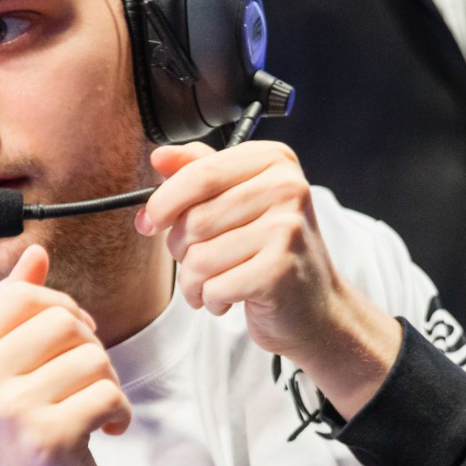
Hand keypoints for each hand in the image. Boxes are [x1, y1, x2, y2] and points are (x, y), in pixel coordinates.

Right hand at [0, 245, 129, 465]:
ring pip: (91, 355)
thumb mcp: (6, 371)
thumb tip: (35, 253)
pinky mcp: (49, 436)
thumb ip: (15, 309)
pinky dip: (119, 411)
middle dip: (88, 347)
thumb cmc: (21, 441)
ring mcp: (8, 409)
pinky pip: (109, 393)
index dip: (60, 310)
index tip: (68, 344)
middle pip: (61, 320)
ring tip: (91, 409)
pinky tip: (106, 431)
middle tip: (82, 384)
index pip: (21, 295)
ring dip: (106, 382)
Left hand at [137, 141, 399, 417]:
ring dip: (194, 282)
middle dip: (181, 249)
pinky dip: (212, 300)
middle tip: (198, 261)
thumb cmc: (272, 253)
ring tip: (213, 284)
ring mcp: (286, 230)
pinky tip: (231, 298)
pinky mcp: (279, 270)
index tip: (149, 222)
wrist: (316, 308)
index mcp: (274, 162)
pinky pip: (214, 287)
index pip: (199, 173)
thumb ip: (200, 173)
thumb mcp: (240, 202)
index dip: (163, 202)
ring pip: (198, 258)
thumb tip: (160, 157)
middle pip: (194, 219)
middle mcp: (286, 188)